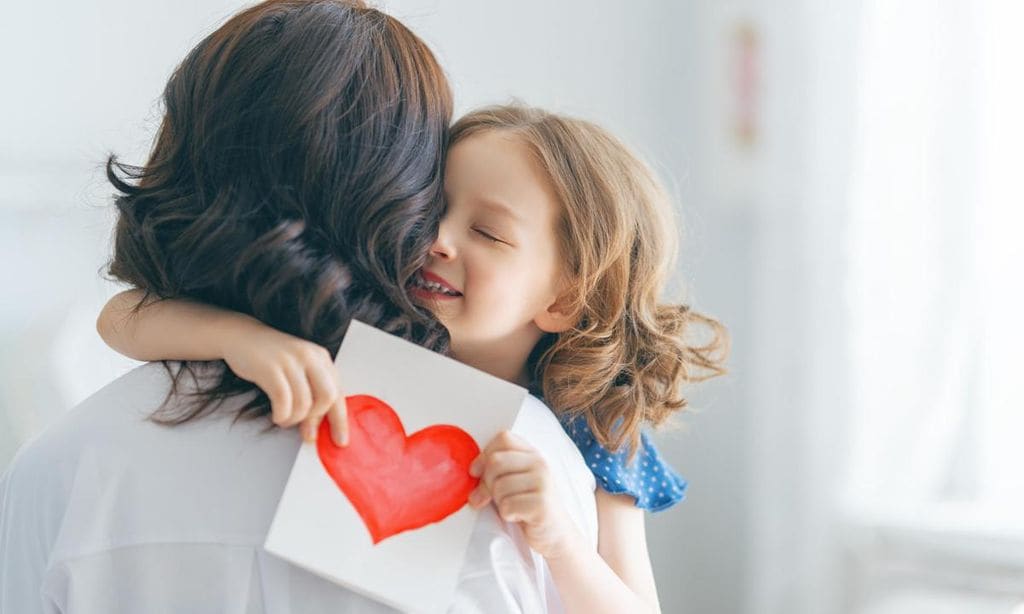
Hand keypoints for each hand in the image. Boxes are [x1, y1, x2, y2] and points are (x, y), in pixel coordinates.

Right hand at [219, 315, 347, 444]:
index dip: (340, 420)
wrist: (242, 337)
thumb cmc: (272, 359)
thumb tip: (315, 429)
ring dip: (294, 420)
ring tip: (285, 419)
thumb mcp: (299, 371)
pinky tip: (277, 415)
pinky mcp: (271, 368)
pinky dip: (281, 415)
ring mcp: (290, 361)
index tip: (340, 441)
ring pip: (304, 403)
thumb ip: (311, 394)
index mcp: (322, 358)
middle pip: (327, 397)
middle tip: (306, 431)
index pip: (338, 392)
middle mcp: (310, 357)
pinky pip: (283, 401)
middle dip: (317, 419)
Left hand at [467, 431, 577, 558]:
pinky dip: (507, 514)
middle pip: (496, 462)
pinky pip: (507, 506)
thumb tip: (472, 471)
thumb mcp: (516, 481)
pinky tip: (519, 516)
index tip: (476, 472)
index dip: (484, 455)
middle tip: (490, 498)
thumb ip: (498, 470)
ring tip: (512, 507)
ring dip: (499, 502)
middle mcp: (540, 464)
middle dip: (486, 483)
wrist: (556, 534)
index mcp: (533, 454)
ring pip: (499, 486)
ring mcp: (543, 483)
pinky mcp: (541, 504)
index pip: (503, 438)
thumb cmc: (530, 507)